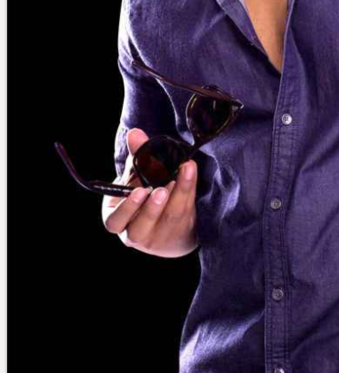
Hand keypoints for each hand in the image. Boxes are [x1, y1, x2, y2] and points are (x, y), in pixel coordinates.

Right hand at [102, 128, 198, 257]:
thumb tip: (135, 133)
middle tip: (161, 189)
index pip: (115, 219)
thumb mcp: (136, 177)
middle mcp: (133, 235)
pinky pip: (187, 215)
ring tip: (178, 178)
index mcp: (116, 220)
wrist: (164, 220)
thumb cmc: (144, 195)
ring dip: (175, 198)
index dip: (127, 207)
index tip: (140, 189)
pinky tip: (190, 173)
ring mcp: (159, 239)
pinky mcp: (180, 235)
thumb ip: (136, 157)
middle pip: (139, 229)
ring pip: (167, 222)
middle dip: (151, 208)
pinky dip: (189, 193)